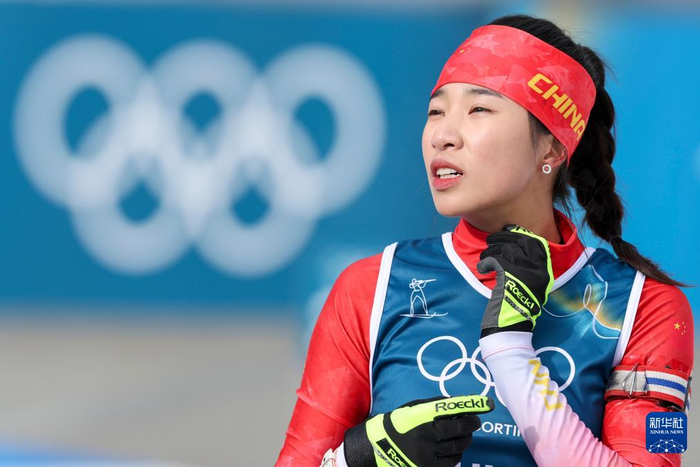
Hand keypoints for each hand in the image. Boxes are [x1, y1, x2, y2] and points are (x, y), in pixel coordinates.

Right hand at [343, 395, 493, 466]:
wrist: (380, 448)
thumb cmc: (399, 424)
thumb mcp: (413, 409)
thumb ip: (434, 406)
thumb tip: (459, 404)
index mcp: (420, 417)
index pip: (450, 408)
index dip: (470, 405)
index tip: (486, 403)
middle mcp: (425, 436)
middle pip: (460, 430)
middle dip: (472, 423)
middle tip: (475, 420)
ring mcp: (427, 455)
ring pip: (459, 447)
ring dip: (465, 439)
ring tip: (463, 434)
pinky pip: (453, 461)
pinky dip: (457, 453)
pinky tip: (452, 448)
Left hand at [477, 224, 553, 337]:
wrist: (512, 324)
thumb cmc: (517, 304)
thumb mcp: (531, 285)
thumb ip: (528, 267)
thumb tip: (515, 244)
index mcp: (545, 271)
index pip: (538, 244)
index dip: (523, 234)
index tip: (511, 230)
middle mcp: (538, 270)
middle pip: (522, 241)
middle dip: (504, 236)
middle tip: (492, 238)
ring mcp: (525, 272)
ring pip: (506, 248)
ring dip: (491, 249)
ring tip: (484, 255)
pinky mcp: (510, 276)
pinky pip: (496, 260)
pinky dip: (486, 261)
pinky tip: (482, 267)